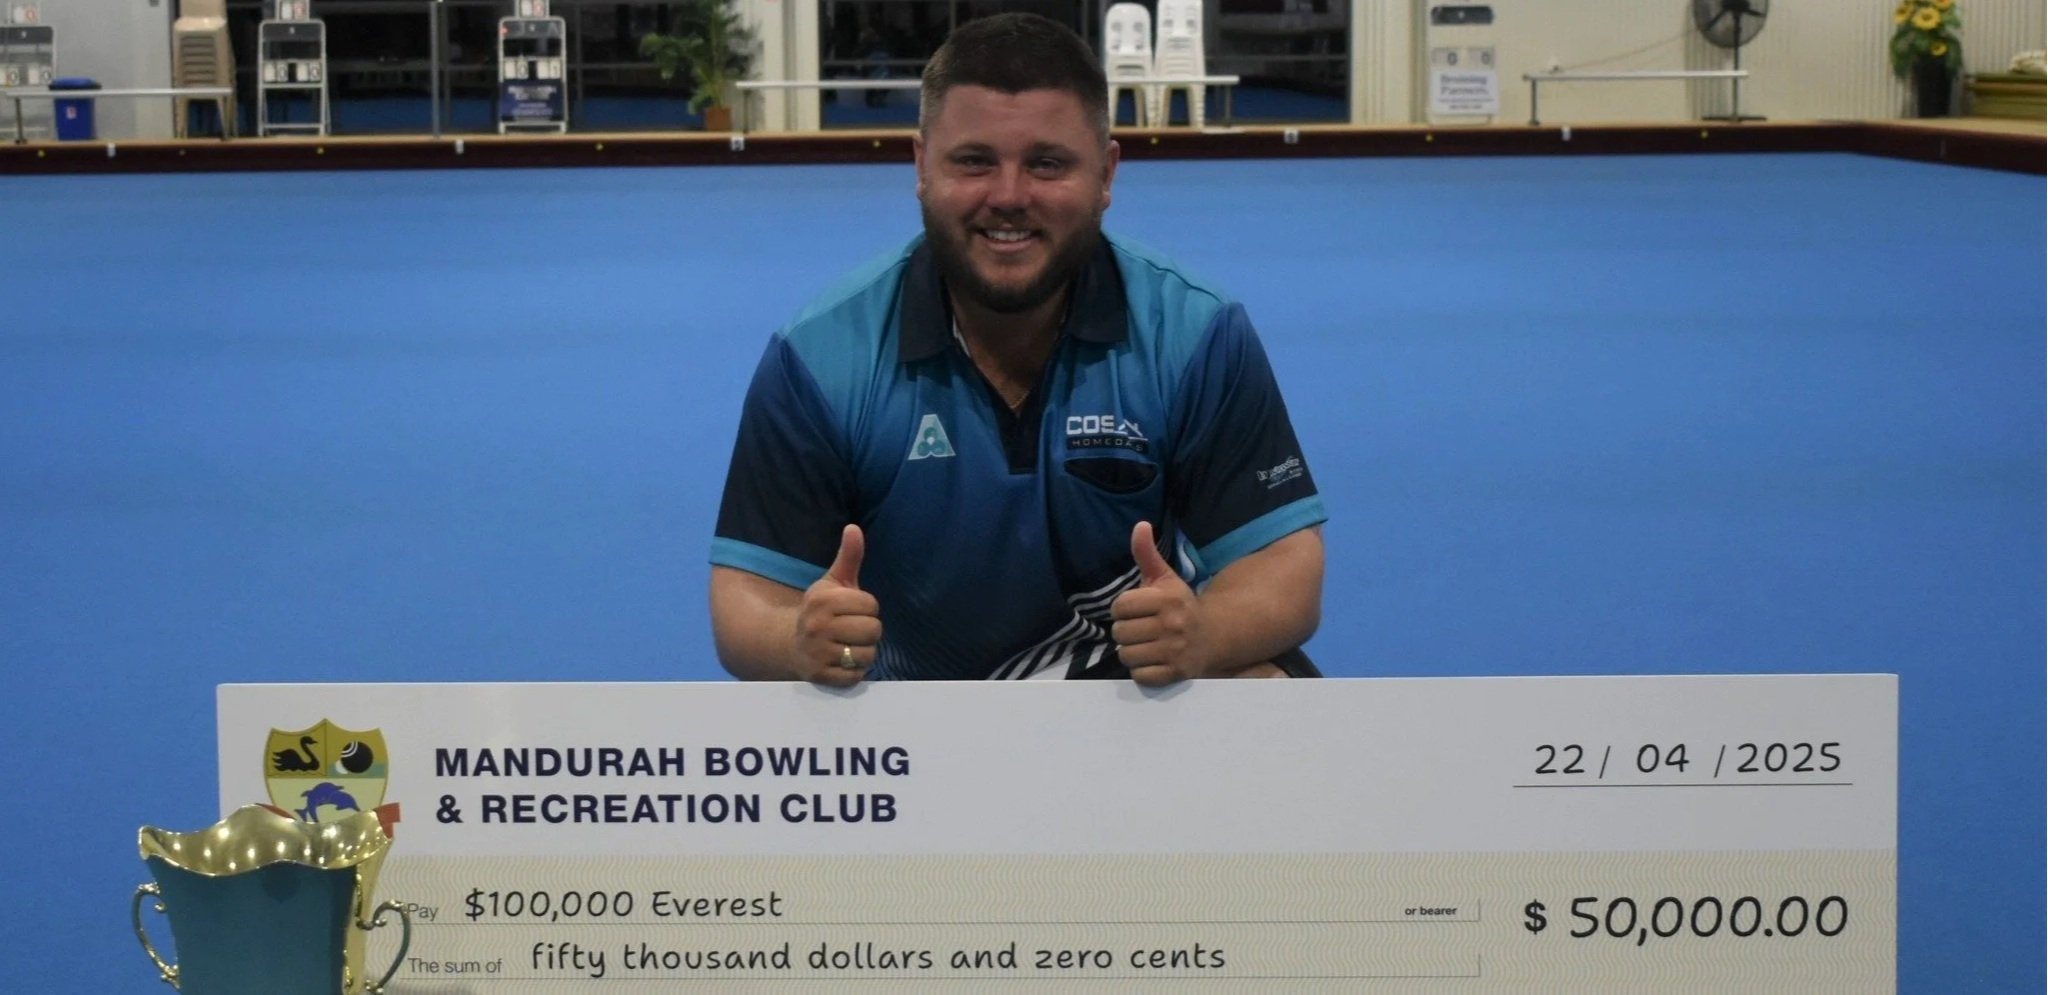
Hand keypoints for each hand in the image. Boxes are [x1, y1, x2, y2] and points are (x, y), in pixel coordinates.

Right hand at [794, 525, 881, 685]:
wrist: (789, 643)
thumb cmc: (821, 610)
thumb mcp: (833, 582)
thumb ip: (848, 557)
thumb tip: (854, 528)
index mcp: (822, 600)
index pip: (871, 605)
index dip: (867, 608)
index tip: (852, 610)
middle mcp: (817, 626)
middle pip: (873, 630)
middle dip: (868, 631)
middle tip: (852, 630)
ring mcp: (817, 653)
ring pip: (868, 655)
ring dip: (864, 652)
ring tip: (848, 646)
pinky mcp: (820, 676)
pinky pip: (856, 676)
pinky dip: (854, 671)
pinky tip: (842, 662)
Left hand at [1110, 521, 1205, 685]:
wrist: (1213, 636)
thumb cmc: (1180, 605)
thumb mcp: (1165, 577)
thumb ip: (1147, 553)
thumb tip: (1140, 525)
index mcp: (1167, 598)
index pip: (1120, 606)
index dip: (1122, 609)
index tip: (1134, 610)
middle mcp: (1172, 624)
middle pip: (1119, 632)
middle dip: (1125, 632)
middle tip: (1140, 630)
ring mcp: (1175, 650)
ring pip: (1126, 655)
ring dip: (1131, 652)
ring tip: (1145, 645)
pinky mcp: (1176, 673)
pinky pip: (1139, 675)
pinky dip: (1141, 671)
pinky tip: (1153, 660)